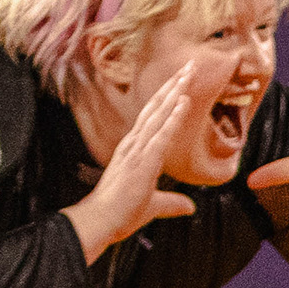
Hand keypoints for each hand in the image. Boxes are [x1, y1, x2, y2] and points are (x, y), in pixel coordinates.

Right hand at [68, 67, 199, 261]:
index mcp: (134, 149)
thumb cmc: (119, 213)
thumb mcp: (152, 206)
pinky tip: (184, 101)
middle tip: (189, 66)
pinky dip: (173, 116)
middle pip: (156, 107)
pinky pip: (161, 134)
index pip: (153, 117)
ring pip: (159, 114)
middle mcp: (134, 144)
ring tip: (189, 73)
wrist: (99, 222)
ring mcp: (137, 150)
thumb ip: (171, 203)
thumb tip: (190, 207)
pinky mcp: (142, 161)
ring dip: (175, 92)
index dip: (168, 98)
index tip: (181, 81)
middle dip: (173, 85)